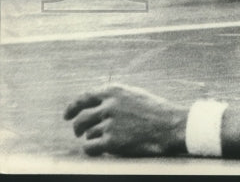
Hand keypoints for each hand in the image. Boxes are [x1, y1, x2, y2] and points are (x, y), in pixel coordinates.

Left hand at [64, 84, 186, 156]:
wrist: (170, 126)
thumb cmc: (155, 111)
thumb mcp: (134, 95)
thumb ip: (114, 97)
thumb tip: (93, 104)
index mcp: (115, 91)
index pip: (84, 98)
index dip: (72, 107)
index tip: (67, 115)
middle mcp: (109, 106)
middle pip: (81, 118)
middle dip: (77, 128)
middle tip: (79, 133)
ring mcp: (110, 124)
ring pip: (87, 134)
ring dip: (93, 138)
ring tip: (105, 140)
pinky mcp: (111, 141)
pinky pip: (90, 147)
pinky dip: (92, 150)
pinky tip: (100, 150)